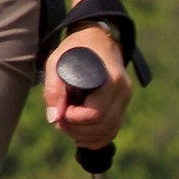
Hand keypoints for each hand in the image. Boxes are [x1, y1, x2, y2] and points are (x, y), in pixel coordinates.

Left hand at [43, 33, 129, 150]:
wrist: (97, 40)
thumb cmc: (75, 50)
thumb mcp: (56, 62)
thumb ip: (53, 89)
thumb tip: (54, 118)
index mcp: (110, 79)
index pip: (95, 114)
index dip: (74, 118)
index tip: (61, 110)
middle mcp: (123, 91)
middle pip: (102, 126)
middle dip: (77, 129)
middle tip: (59, 121)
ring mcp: (125, 99)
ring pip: (109, 132)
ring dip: (85, 136)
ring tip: (66, 125)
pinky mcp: (122, 105)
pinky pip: (112, 130)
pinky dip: (96, 138)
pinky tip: (80, 134)